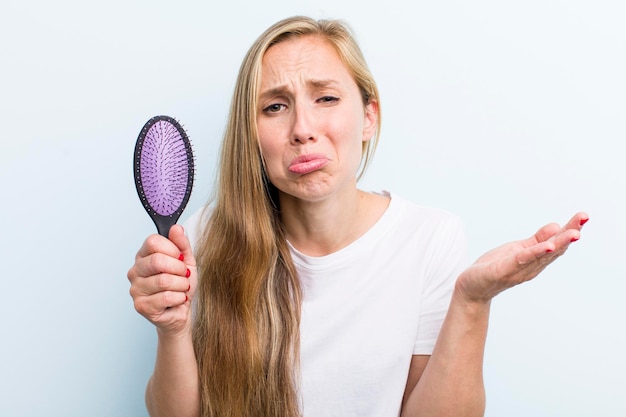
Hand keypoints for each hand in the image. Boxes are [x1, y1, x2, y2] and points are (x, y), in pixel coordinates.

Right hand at [127, 224, 196, 335]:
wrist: (182, 311)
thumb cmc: (182, 285)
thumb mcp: (187, 261)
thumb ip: (182, 244)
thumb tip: (176, 228)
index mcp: (143, 255)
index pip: (153, 241)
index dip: (172, 249)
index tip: (180, 258)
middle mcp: (135, 271)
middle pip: (157, 261)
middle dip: (179, 269)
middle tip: (184, 275)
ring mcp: (135, 289)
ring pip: (164, 281)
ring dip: (181, 285)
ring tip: (181, 288)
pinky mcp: (141, 306)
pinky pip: (166, 297)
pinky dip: (179, 298)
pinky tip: (177, 299)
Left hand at [455, 212, 588, 303]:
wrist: (473, 287)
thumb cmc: (495, 267)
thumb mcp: (518, 249)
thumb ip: (536, 240)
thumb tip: (556, 226)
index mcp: (536, 259)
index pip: (557, 243)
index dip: (570, 229)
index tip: (584, 216)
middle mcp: (532, 266)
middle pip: (554, 248)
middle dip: (570, 233)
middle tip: (585, 218)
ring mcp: (519, 270)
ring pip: (542, 254)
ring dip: (559, 243)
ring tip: (574, 232)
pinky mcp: (503, 271)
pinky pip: (521, 260)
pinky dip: (535, 252)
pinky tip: (546, 246)